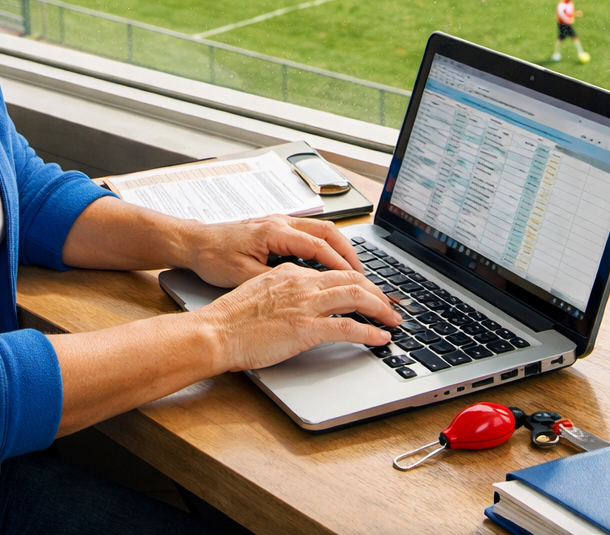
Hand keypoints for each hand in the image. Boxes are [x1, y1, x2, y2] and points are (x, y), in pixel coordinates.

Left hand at [183, 214, 363, 288]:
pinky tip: (330, 265)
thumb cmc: (214, 258)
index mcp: (276, 232)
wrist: (193, 243)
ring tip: (356, 273)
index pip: (321, 247)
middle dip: (352, 255)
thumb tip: (305, 294)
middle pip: (329, 233)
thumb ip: (277, 283)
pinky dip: (326, 248)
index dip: (344, 266)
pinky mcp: (276, 229)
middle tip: (367, 278)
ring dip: (341, 249)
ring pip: (321, 231)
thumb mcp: (245, 276)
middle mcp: (282, 222)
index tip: (360, 283)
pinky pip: (310, 235)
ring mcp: (280, 223)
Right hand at [199, 264, 394, 372]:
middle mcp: (302, 282)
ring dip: (380, 308)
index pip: (334, 271)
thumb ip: (285, 290)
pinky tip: (380, 339)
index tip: (368, 292)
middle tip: (390, 305)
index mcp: (291, 272)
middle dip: (377, 291)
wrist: (216, 331)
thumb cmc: (232, 317)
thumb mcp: (261, 290)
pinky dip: (369, 332)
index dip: (357, 282)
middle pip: (352, 278)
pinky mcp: (305, 327)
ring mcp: (305, 304)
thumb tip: (303, 300)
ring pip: (356, 296)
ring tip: (392, 320)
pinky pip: (348, 327)